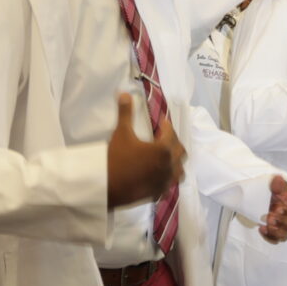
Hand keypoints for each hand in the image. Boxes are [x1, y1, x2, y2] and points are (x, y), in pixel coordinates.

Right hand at [106, 91, 183, 208]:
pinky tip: (160, 175)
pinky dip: (168, 178)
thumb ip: (125, 112)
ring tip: (167, 157)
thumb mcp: (121, 133)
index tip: (162, 121)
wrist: (107, 187)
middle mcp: (170, 165)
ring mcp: (166, 181)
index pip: (171, 133)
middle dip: (174, 142)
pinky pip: (170, 184)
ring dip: (176, 162)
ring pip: (180, 170)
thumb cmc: (116, 158)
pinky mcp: (159, 192)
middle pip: (180, 151)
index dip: (166, 126)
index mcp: (164, 149)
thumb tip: (124, 93)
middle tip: (163, 137)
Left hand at [257, 176, 286, 243]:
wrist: (270, 198)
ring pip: (285, 235)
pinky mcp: (278, 233)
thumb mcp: (278, 186)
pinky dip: (269, 237)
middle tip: (269, 216)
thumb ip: (278, 184)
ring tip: (265, 225)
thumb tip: (278, 179)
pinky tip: (261, 229)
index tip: (279, 208)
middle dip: (280, 221)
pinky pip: (276, 240)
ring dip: (275, 232)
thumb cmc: (277, 192)